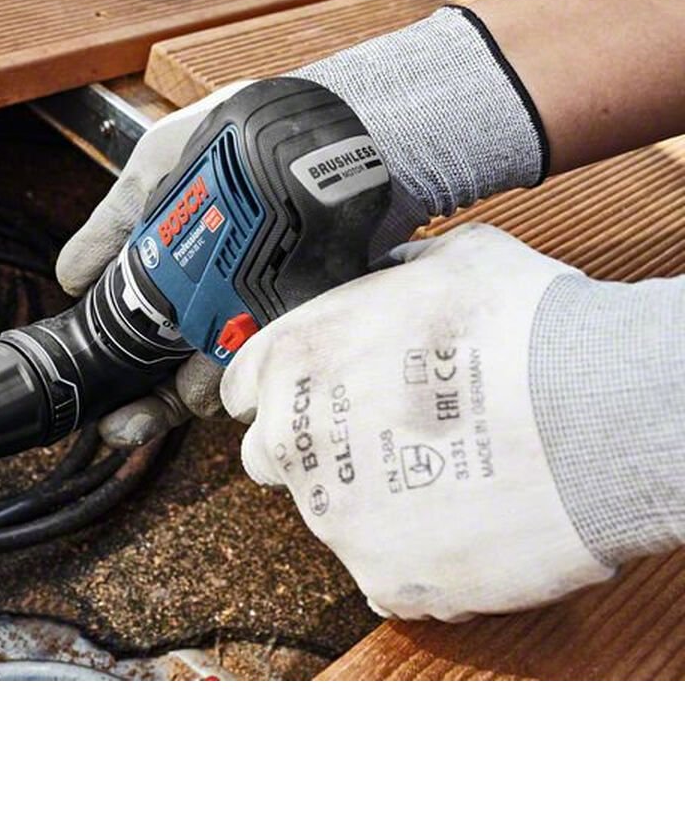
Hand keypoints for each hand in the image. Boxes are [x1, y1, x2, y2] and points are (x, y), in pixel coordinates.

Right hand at [59, 6, 548, 447]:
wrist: (310, 123)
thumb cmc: (233, 140)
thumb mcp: (154, 166)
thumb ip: (112, 221)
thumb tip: (67, 275)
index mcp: (180, 277)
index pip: (142, 339)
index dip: (115, 374)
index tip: (95, 398)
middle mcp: (220, 302)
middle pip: (176, 374)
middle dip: (146, 408)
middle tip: (122, 423)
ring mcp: (262, 312)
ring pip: (222, 378)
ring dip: (190, 397)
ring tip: (175, 396)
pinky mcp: (303, 315)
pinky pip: (272, 363)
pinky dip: (247, 378)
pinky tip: (223, 380)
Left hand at [221, 224, 614, 620]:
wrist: (593, 411)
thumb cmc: (520, 325)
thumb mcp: (446, 258)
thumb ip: (396, 273)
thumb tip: (400, 270)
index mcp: (291, 361)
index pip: (243, 387)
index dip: (284, 388)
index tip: (319, 392)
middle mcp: (292, 442)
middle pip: (273, 457)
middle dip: (316, 447)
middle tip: (384, 434)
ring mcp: (333, 518)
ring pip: (332, 517)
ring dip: (371, 502)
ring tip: (447, 475)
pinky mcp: (385, 578)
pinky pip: (385, 574)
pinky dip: (416, 556)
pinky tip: (463, 524)